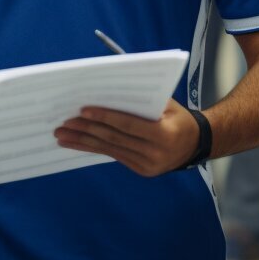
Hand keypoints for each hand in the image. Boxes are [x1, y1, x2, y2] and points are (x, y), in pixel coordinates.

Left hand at [54, 99, 199, 177]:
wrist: (195, 144)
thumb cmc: (178, 117)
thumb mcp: (167, 104)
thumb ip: (141, 100)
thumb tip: (107, 90)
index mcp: (164, 135)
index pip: (128, 124)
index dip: (105, 117)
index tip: (83, 110)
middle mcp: (155, 153)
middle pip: (114, 138)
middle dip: (86, 130)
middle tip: (64, 123)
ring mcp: (147, 165)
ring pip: (109, 149)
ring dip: (83, 141)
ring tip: (62, 135)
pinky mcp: (139, 169)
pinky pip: (113, 155)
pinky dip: (93, 148)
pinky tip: (77, 143)